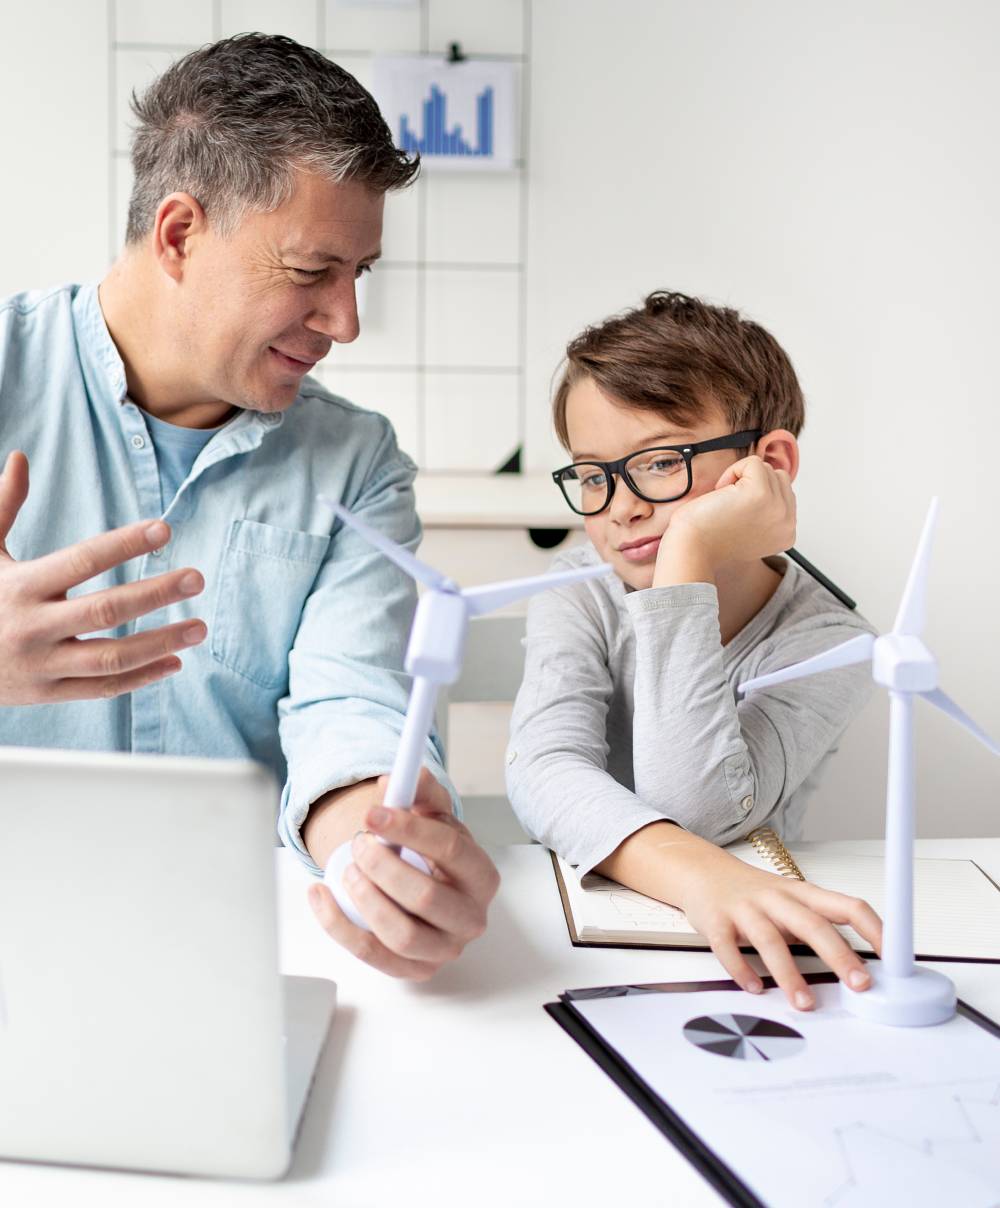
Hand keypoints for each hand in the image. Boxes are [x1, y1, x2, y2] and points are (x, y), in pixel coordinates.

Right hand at [0, 450, 206, 703]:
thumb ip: (2, 506)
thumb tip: (20, 457)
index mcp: (22, 585)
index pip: (83, 560)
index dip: (125, 544)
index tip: (164, 529)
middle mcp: (33, 626)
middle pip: (106, 610)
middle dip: (156, 593)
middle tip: (197, 578)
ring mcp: (41, 664)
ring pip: (112, 658)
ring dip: (161, 643)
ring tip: (199, 627)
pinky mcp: (47, 693)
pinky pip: (103, 688)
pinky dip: (142, 678)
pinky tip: (175, 663)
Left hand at [307, 770, 499, 979]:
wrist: (426, 888)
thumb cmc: (433, 855)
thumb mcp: (433, 818)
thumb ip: (420, 793)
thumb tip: (392, 781)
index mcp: (482, 876)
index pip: (451, 849)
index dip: (408, 829)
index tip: (372, 814)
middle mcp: (471, 918)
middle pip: (425, 896)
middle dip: (382, 866)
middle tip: (359, 844)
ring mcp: (445, 950)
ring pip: (402, 934)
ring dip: (365, 898)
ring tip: (348, 871)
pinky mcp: (415, 970)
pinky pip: (371, 954)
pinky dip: (337, 924)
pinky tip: (319, 894)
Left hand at [654, 455, 795, 584]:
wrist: (691, 549)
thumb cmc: (710, 539)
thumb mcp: (751, 530)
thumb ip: (767, 511)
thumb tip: (770, 480)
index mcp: (787, 534)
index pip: (784, 493)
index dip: (756, 495)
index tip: (737, 516)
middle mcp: (787, 523)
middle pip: (778, 478)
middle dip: (751, 485)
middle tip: (730, 509)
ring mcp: (777, 508)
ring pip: (766, 469)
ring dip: (740, 479)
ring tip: (726, 504)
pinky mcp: (760, 493)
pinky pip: (753, 463)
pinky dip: (731, 472)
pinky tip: (720, 495)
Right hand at [677, 849, 882, 1009]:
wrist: (702, 872)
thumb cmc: (754, 893)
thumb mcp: (792, 901)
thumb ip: (819, 926)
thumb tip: (860, 965)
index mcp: (803, 894)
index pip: (848, 906)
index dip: (875, 929)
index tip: (894, 957)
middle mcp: (776, 899)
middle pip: (812, 924)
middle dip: (839, 955)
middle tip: (860, 984)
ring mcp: (745, 909)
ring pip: (770, 940)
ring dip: (789, 974)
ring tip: (804, 1002)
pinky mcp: (716, 922)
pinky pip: (728, 948)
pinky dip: (742, 970)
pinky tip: (754, 987)